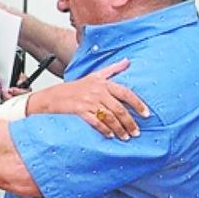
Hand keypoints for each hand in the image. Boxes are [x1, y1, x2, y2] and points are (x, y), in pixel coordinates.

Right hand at [27, 58, 149, 139]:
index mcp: (103, 83)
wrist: (52, 96)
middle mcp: (97, 92)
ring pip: (110, 117)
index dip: (138, 104)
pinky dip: (105, 130)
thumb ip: (112, 69)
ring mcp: (88, 101)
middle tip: (136, 132)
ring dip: (119, 129)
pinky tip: (110, 135)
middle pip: (119, 109)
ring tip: (125, 136)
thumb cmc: (74, 87)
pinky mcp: (80, 111)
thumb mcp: (94, 75)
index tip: (146, 114)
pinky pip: (96, 122)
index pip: (126, 93)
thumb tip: (127, 61)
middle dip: (130, 122)